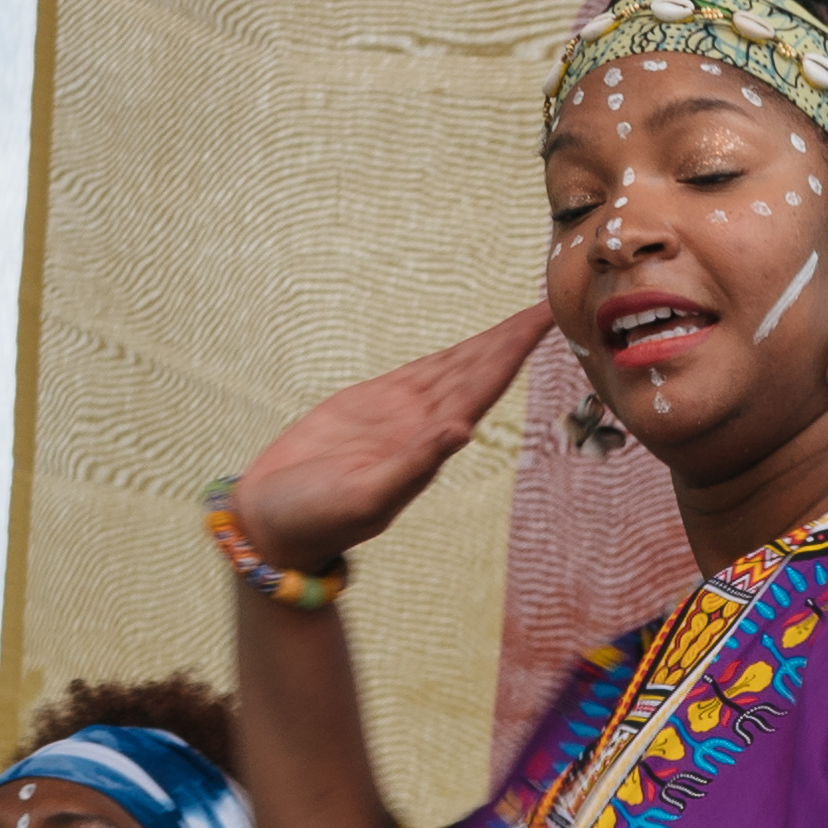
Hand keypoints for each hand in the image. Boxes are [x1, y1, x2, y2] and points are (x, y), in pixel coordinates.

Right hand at [221, 305, 561, 580]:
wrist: (274, 524)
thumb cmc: (318, 519)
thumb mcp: (366, 496)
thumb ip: (414, 464)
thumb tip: (462, 428)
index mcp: (432, 443)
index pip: (485, 385)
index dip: (515, 350)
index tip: (548, 319)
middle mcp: (425, 425)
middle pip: (479, 369)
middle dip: (513, 338)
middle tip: (553, 303)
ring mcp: (400, 415)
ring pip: (455, 367)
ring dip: (490, 343)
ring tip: (526, 318)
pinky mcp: (371, 406)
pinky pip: (422, 373)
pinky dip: (452, 356)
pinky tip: (475, 347)